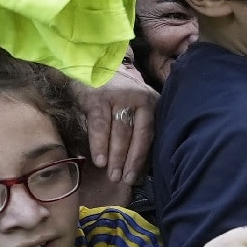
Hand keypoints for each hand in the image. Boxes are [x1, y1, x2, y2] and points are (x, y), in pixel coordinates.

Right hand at [72, 69, 157, 183]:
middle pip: (134, 136)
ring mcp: (118, 97)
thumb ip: (141, 128)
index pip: (148, 134)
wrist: (94, 65)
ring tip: (112, 175)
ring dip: (115, 157)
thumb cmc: (119, 95)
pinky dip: (99, 144)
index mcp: (151, 103)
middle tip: (122, 180)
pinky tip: (99, 161)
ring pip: (118, 133)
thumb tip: (142, 166)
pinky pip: (100, 126)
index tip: (135, 177)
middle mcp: (138, 98)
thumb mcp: (137, 105)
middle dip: (128, 161)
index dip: (141, 158)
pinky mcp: (98, 98)